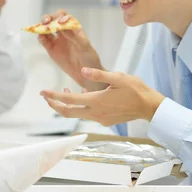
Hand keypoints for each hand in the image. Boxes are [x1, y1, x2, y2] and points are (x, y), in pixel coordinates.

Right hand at [37, 9, 105, 91]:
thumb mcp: (84, 46)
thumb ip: (73, 36)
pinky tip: (41, 38)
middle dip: (48, 18)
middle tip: (46, 22)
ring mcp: (56, 40)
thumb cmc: (89, 58)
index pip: (64, 16)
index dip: (60, 16)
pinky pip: (44, 41)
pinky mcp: (51, 49)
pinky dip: (40, 38)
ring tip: (42, 30)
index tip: (60, 22)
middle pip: (52, 20)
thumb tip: (62, 25)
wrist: (86, 75)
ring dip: (42, 27)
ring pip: (45, 29)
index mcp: (73, 28)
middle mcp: (63, 32)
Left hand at [40, 67, 165, 125]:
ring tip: (65, 91)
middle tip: (46, 97)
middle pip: (68, 112)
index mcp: (96, 101)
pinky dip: (80, 106)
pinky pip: (87, 115)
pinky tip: (84, 95)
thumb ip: (99, 74)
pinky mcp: (104, 121)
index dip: (53, 96)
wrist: (149, 107)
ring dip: (68, 105)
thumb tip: (82, 70)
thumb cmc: (135, 89)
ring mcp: (100, 119)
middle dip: (54, 105)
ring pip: (77, 114)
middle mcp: (95, 113)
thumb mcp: (118, 77)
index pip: (68, 100)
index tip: (43, 92)